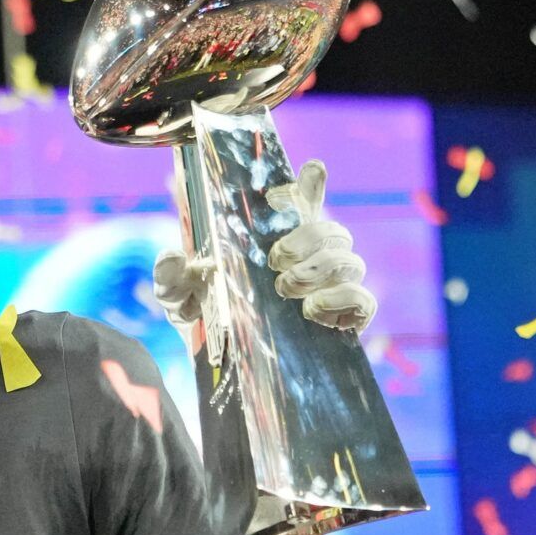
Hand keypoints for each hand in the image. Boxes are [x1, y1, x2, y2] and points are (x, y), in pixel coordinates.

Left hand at [152, 160, 375, 344]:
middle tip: (276, 262)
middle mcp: (311, 258)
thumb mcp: (179, 296)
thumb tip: (172, 256)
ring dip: (319, 270)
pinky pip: (364, 300)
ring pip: (350, 260)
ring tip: (286, 289)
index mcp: (275, 239)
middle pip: (334, 229)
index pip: (303, 202)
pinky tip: (313, 311)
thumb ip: (171, 276)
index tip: (312, 170)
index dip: (312, 183)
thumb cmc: (204, 317)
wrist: (222, 364)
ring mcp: (333, 287)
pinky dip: (342, 300)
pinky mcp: (346, 319)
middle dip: (308, 239)